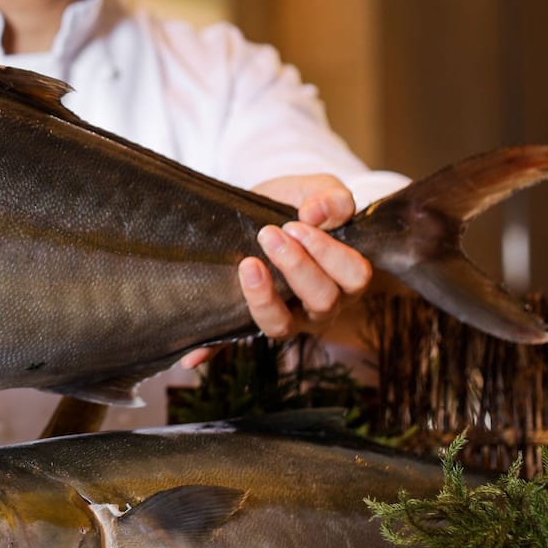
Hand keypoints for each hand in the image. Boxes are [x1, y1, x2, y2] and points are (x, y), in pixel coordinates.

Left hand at [179, 173, 373, 367]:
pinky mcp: (246, 325)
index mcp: (345, 277)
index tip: (297, 224)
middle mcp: (320, 307)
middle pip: (323, 301)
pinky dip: (211, 350)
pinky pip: (230, 344)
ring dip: (264, 298)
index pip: (355, 276)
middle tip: (269, 234)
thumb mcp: (316, 191)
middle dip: (296, 266)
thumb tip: (314, 213)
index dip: (328, 253)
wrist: (257, 212)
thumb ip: (330, 197)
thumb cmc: (295, 207)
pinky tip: (192, 356)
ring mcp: (285, 319)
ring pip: (282, 327)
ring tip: (248, 264)